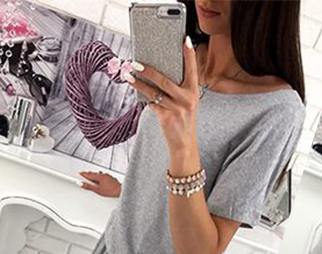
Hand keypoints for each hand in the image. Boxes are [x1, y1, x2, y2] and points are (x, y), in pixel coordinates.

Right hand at [78, 171, 121, 197]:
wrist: (121, 191)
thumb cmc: (111, 191)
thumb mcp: (97, 190)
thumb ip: (88, 187)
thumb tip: (81, 184)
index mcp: (99, 176)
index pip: (88, 174)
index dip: (83, 174)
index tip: (78, 173)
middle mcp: (104, 175)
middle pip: (93, 174)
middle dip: (88, 175)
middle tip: (83, 176)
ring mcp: (108, 176)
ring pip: (98, 175)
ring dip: (94, 177)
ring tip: (91, 181)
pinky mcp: (111, 178)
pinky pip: (103, 177)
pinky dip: (99, 179)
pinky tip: (99, 182)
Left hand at [125, 37, 198, 155]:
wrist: (184, 145)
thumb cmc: (183, 121)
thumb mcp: (186, 103)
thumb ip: (178, 89)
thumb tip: (156, 72)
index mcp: (194, 92)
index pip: (192, 69)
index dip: (189, 54)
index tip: (185, 40)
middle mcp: (187, 99)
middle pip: (164, 80)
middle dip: (148, 70)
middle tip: (135, 62)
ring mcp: (177, 109)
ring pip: (154, 92)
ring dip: (138, 84)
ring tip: (127, 76)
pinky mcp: (167, 118)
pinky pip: (152, 104)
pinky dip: (146, 100)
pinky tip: (139, 95)